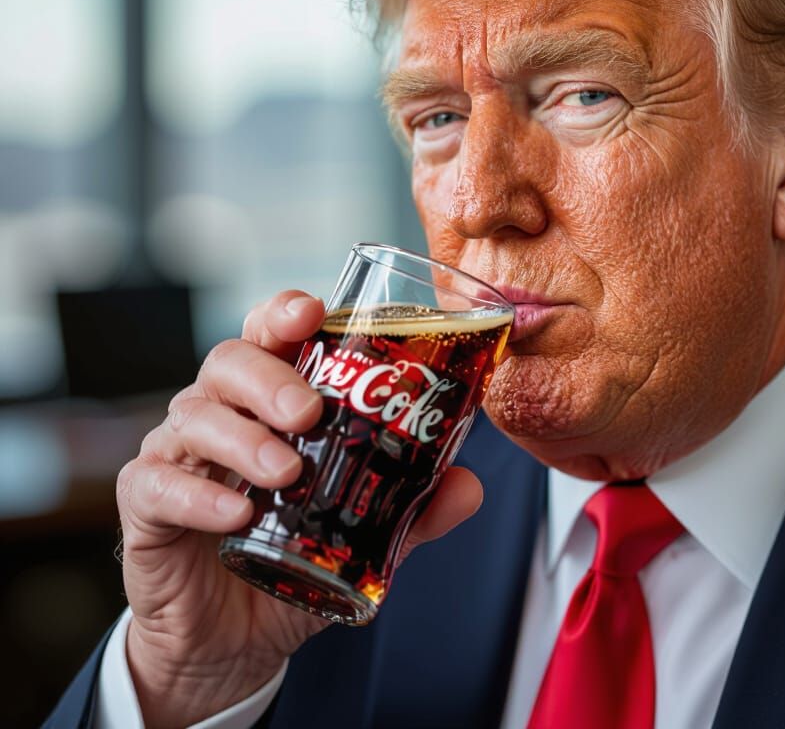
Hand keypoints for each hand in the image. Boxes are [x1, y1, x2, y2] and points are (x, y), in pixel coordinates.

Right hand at [116, 290, 483, 728]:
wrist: (231, 642)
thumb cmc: (291, 560)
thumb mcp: (361, 535)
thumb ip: (412, 508)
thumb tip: (468, 485)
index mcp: (269, 400)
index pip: (270, 334)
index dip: (285, 312)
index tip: (313, 313)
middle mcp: (220, 412)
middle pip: (230, 361)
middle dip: (270, 378)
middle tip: (310, 412)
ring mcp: (177, 453)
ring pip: (195, 414)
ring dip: (243, 437)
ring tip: (286, 471)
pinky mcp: (146, 503)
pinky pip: (157, 483)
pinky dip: (197, 494)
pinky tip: (235, 514)